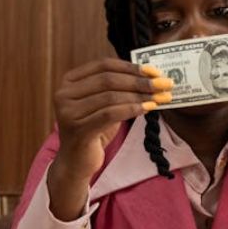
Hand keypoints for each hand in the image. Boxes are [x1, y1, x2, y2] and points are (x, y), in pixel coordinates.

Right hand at [48, 58, 171, 219]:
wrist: (76, 162)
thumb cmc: (93, 131)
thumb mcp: (104, 104)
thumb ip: (118, 88)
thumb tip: (150, 76)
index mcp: (69, 81)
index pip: (104, 65)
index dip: (131, 67)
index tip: (155, 71)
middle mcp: (64, 94)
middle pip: (108, 79)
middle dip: (139, 81)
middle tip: (163, 84)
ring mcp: (68, 112)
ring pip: (110, 96)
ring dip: (139, 95)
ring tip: (160, 97)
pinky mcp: (78, 129)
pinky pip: (110, 114)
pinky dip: (132, 109)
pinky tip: (148, 108)